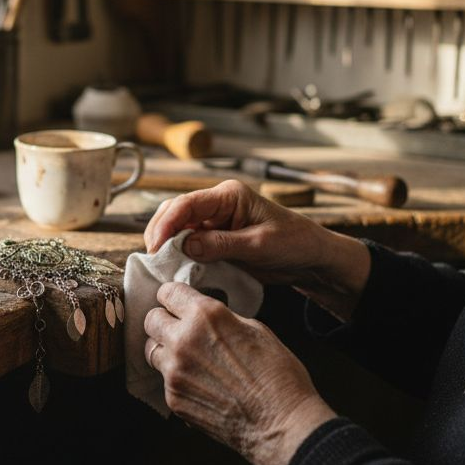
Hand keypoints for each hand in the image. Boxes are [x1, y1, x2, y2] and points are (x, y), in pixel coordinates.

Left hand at [143, 282, 336, 464]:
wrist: (282, 425)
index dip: (173, 297)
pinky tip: (203, 386)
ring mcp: (175, 373)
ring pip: (153, 351)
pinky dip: (178, 380)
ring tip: (190, 359)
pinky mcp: (173, 399)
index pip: (168, 292)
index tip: (177, 302)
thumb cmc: (279, 376)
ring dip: (167, 351)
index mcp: (206, 316)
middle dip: (164, 322)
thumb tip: (207, 319)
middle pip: (151, 320)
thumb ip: (223, 319)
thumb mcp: (257, 330)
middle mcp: (183, 341)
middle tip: (180, 329)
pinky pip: (165, 381)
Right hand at [144, 179, 369, 320]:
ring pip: (178, 229)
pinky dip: (179, 256)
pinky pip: (189, 245)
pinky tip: (174, 269)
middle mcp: (217, 205)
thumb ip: (221, 244)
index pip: (187, 203)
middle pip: (175, 212)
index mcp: (229, 195)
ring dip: (167, 246)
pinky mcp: (215, 240)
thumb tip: (185, 246)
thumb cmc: (293, 243)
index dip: (167, 223)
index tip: (157, 246)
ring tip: (161, 266)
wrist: (311, 259)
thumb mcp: (258, 244)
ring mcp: (214, 223)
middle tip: (154, 260)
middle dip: (160, 234)